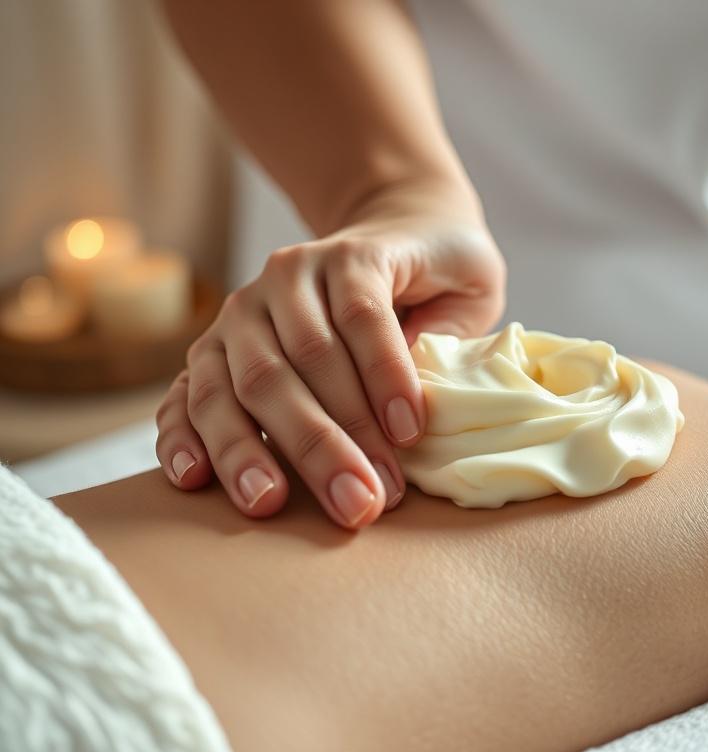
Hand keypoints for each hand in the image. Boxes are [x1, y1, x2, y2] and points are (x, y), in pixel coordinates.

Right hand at [155, 181, 505, 527]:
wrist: (393, 235)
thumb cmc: (436, 273)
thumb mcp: (468, 281)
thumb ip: (449, 331)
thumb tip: (418, 404)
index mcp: (352, 257)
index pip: (362, 316)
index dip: (384, 375)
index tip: (409, 436)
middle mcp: (287, 279)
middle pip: (297, 360)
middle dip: (325, 439)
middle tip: (359, 502)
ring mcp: (244, 315)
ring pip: (237, 381)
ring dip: (251, 449)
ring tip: (269, 504)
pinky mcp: (215, 349)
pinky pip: (187, 391)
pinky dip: (183, 435)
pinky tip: (193, 479)